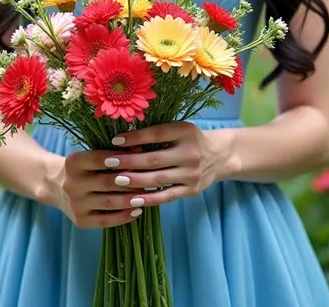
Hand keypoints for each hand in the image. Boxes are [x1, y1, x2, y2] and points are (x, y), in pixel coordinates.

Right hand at [53, 148, 148, 228]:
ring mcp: (75, 204)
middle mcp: (72, 184)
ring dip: (130, 199)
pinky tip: (137, 211)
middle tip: (150, 179)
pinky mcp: (80, 221)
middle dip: (131, 181)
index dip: (120, 158)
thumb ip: (112, 154)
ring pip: (109, 202)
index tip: (141, 156)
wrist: (54, 186)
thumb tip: (141, 151)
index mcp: (73, 162)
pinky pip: (105, 221)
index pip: (99, 159)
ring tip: (147, 196)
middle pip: (107, 182)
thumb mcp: (90, 155)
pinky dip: (123, 216)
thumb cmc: (82, 167)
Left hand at [99, 121, 238, 206]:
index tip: (114, 141)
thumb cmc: (190, 139)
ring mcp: (192, 174)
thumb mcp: (178, 129)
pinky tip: (132, 199)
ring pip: (159, 179)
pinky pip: (167, 196)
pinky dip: (149, 199)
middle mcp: (190, 153)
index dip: (135, 137)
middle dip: (129, 161)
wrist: (220, 156)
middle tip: (109, 163)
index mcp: (185, 131)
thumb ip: (157, 133)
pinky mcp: (192, 190)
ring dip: (135, 181)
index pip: (156, 134)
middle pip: (155, 159)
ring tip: (115, 180)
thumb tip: (124, 138)